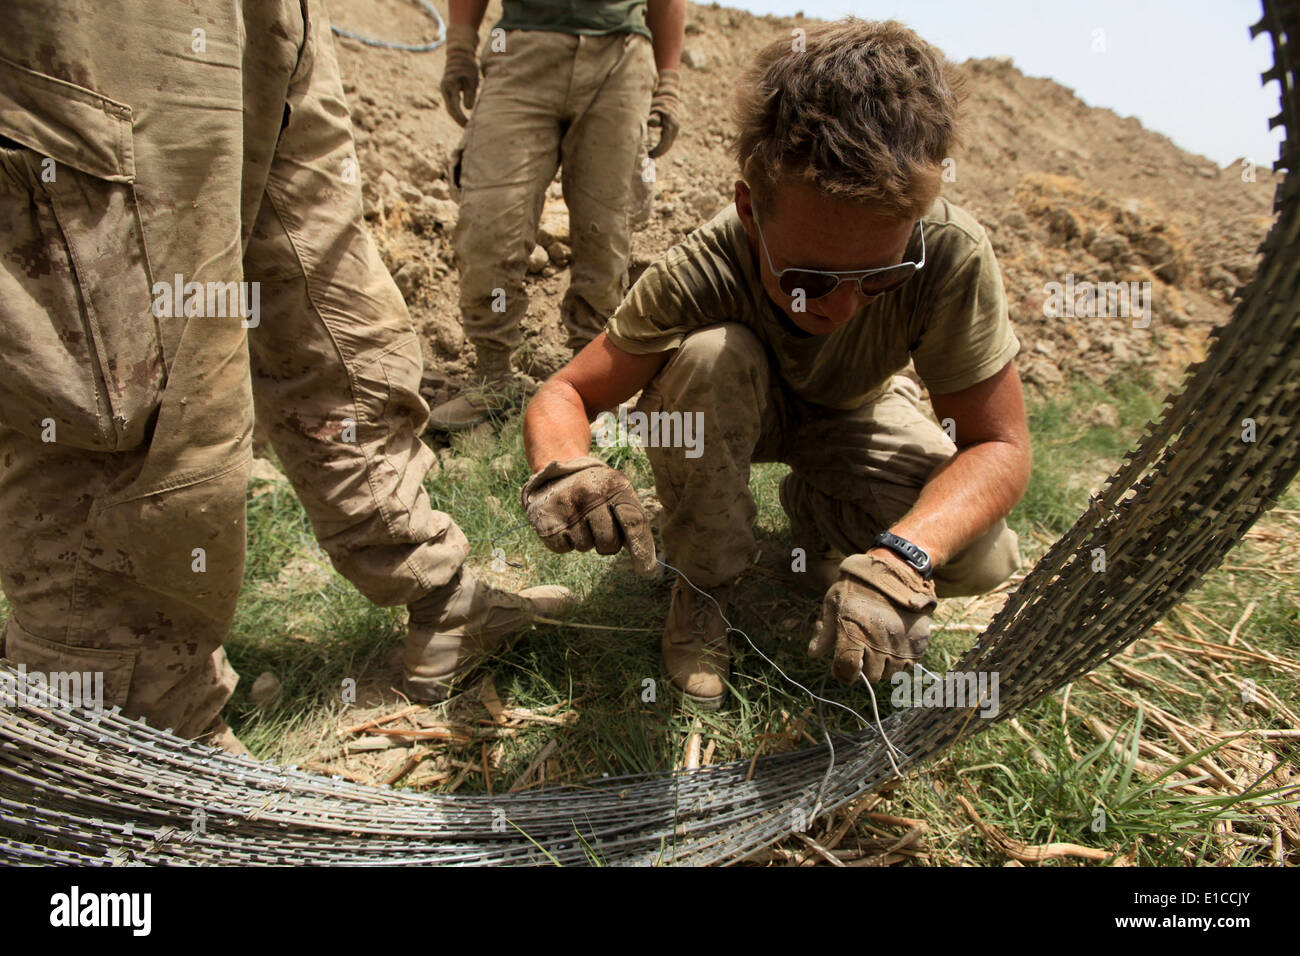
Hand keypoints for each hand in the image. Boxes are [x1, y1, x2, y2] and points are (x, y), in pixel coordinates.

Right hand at [440, 25, 479, 126]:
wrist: (459, 54)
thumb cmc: (467, 66)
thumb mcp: (472, 79)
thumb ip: (469, 94)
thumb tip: (468, 108)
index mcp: (449, 87)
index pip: (454, 107)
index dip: (461, 119)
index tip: (468, 126)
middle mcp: (445, 90)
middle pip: (451, 110)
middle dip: (459, 120)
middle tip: (468, 130)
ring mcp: (445, 90)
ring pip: (451, 108)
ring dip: (458, 117)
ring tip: (467, 126)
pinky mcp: (449, 90)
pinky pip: (452, 104)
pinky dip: (457, 112)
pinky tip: (465, 118)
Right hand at [521, 456, 657, 575]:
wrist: (556, 474)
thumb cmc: (597, 492)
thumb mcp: (617, 493)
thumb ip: (632, 521)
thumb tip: (647, 565)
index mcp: (615, 486)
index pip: (633, 522)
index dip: (641, 550)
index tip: (647, 570)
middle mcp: (591, 495)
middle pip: (609, 542)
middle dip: (607, 544)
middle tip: (599, 529)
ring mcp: (567, 508)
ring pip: (585, 546)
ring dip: (584, 539)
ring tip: (579, 519)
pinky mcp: (546, 521)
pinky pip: (564, 548)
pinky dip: (566, 541)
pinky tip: (564, 523)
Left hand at [647, 68, 681, 158]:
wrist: (667, 94)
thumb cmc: (657, 100)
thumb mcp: (654, 107)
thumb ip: (653, 116)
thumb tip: (651, 123)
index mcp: (670, 125)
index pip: (664, 144)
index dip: (655, 152)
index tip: (647, 157)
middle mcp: (674, 128)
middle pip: (666, 147)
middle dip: (656, 154)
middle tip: (645, 161)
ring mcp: (674, 129)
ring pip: (667, 145)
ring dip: (658, 152)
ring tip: (647, 157)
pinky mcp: (672, 130)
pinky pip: (666, 142)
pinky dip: (660, 147)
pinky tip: (651, 151)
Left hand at [808, 552, 936, 682]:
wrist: (895, 571)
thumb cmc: (858, 586)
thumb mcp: (834, 603)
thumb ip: (825, 632)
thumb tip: (814, 654)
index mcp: (855, 632)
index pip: (847, 669)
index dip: (842, 673)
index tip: (841, 667)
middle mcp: (880, 643)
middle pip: (870, 675)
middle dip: (863, 666)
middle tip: (862, 648)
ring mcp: (901, 646)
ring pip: (889, 673)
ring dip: (882, 664)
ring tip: (879, 643)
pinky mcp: (918, 645)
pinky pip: (907, 666)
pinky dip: (899, 659)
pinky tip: (893, 641)